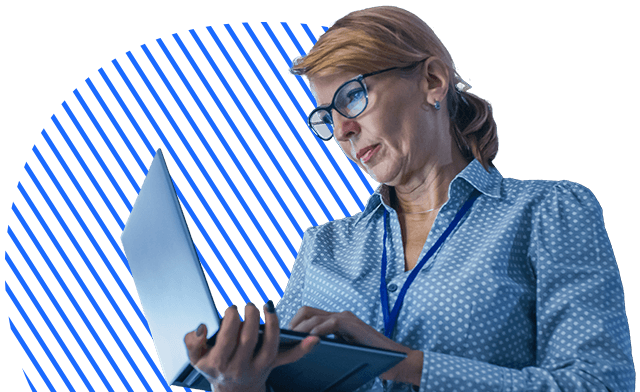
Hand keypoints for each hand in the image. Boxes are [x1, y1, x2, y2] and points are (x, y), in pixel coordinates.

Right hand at [184, 301, 319, 391]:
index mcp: (220, 363)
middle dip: (250, 318)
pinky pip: (290, 358)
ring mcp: (259, 367)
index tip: (231, 309)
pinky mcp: (273, 365)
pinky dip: (303, 349)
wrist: (232, 391)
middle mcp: (240, 367)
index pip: (227, 338)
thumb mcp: (195, 358)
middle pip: (248, 339)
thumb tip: (203, 327)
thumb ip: (193, 341)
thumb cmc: (213, 367)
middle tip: (248, 305)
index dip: (230, 320)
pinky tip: (314, 338)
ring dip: (271, 324)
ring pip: (269, 346)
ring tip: (267, 306)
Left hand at [288, 306, 422, 384]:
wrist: (395, 361)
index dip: (293, 323)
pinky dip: (318, 331)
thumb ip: (329, 346)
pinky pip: (331, 323)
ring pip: (315, 316)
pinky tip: (310, 340)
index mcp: (335, 321)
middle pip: (306, 311)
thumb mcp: (343, 350)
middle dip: (292, 323)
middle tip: (283, 339)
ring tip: (291, 340)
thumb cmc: (370, 359)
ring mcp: (346, 318)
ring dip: (300, 329)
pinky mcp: (353, 325)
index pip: (307, 315)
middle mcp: (339, 315)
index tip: (282, 337)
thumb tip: (306, 353)